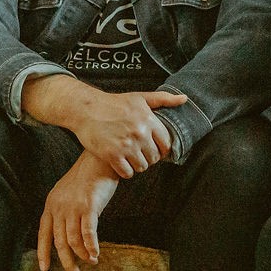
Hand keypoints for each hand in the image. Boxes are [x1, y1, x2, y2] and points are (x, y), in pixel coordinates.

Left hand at [37, 153, 120, 270]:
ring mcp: (73, 207)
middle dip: (66, 261)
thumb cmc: (87, 177)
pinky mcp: (88, 207)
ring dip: (82, 255)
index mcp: (51, 204)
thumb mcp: (68, 193)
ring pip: (73, 239)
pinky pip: (88, 233)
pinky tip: (95, 254)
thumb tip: (69, 232)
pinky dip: (91, 246)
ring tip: (91, 262)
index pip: (43, 233)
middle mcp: (59, 207)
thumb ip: (65, 211)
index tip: (44, 268)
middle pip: (59, 241)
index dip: (43, 252)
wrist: (99, 159)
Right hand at [51, 82, 189, 177]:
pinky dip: (125, 171)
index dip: (161, 149)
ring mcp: (126, 145)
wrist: (86, 109)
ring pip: (142, 167)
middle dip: (149, 158)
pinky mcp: (112, 155)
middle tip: (139, 153)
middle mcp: (139, 133)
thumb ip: (163, 99)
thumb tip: (184, 99)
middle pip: (155, 158)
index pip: (166, 145)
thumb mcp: (140, 98)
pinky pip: (127, 173)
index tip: (153, 148)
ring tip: (130, 157)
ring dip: (137, 165)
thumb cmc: (113, 103)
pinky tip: (121, 163)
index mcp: (148, 120)